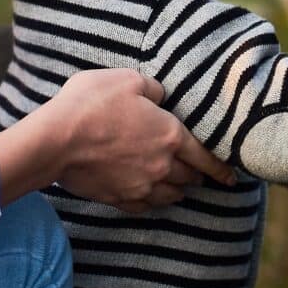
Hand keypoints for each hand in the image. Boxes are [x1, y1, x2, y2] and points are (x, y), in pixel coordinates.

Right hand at [46, 68, 235, 212]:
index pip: (206, 156)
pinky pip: (145, 207)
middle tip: (199, 173)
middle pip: (190, 178)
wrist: (55, 141)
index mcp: (170, 135)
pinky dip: (151, 202)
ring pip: (171, 196)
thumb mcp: (126, 80)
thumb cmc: (91, 104)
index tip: (232, 177)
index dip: (221, 168)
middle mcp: (162, 166)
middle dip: (197, 175)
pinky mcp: (119, 199)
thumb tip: (161, 97)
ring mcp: (141, 187)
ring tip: (177, 185)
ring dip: (177, 190)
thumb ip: (153, 89)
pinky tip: (148, 195)